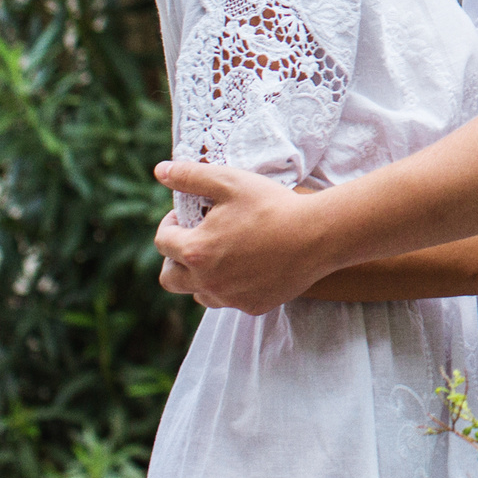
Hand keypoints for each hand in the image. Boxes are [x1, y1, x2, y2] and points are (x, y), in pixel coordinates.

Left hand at [153, 160, 333, 313]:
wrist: (318, 235)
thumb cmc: (272, 205)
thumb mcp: (230, 182)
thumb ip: (191, 176)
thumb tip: (160, 171)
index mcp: (196, 251)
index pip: (162, 242)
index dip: (170, 224)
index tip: (186, 215)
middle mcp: (207, 282)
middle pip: (169, 278)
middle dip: (174, 258)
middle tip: (194, 240)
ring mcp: (230, 298)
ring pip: (198, 294)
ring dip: (201, 276)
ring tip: (221, 253)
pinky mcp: (253, 306)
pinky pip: (230, 300)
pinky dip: (231, 286)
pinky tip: (248, 265)